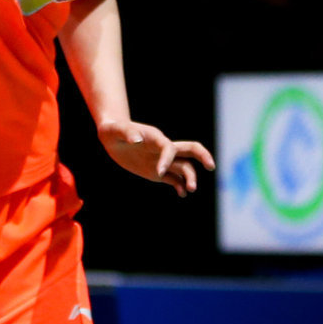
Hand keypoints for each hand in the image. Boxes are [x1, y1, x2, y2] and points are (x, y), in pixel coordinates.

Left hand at [98, 120, 215, 197]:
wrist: (112, 136)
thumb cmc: (112, 130)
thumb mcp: (114, 130)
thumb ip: (126, 133)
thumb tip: (137, 140)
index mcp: (155, 137)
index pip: (168, 148)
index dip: (167, 160)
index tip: (159, 173)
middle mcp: (162, 148)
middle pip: (190, 149)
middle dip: (202, 156)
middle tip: (211, 167)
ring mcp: (162, 160)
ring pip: (184, 167)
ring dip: (190, 177)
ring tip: (190, 190)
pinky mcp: (157, 171)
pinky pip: (173, 179)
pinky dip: (179, 186)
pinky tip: (181, 194)